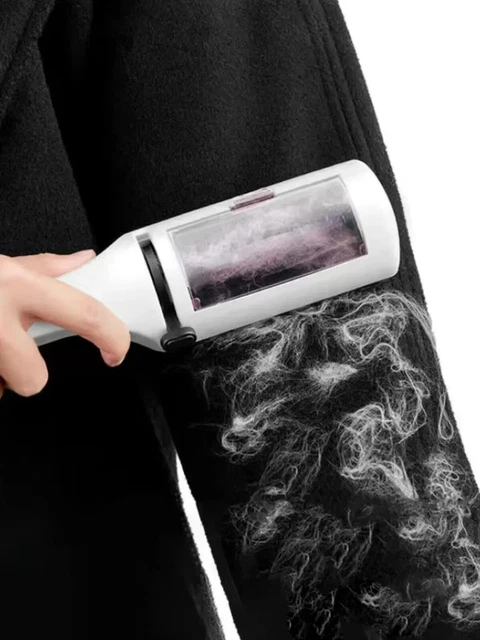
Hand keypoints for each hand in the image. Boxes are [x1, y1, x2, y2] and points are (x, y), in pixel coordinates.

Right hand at [0, 250, 130, 398]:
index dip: (112, 337)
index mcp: (18, 287)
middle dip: (26, 375)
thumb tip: (82, 261)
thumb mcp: (1, 265)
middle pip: (32, 378)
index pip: (84, 314)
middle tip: (17, 354)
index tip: (117, 350)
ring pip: (2, 386)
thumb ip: (43, 268)